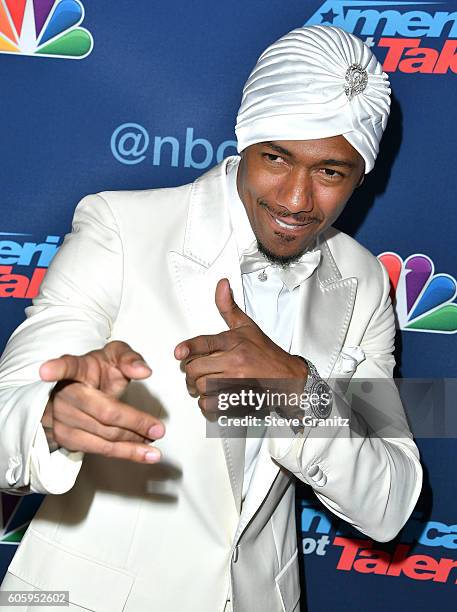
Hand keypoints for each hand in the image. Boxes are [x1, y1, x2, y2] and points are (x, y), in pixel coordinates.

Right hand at [39, 340, 164, 462]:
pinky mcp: (66, 439)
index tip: (45, 372)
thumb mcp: (114, 355)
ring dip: (132, 443)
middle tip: (158, 428)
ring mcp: (62, 418)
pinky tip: (144, 453)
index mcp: (76, 368)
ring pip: (103, 435)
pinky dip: (125, 453)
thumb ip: (130, 358)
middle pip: (103, 411)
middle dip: (133, 422)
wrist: (79, 389)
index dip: (56, 368)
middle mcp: (65, 394)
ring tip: (155, 446)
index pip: (66, 366)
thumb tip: (144, 371)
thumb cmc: (98, 370)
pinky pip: (100, 449)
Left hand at [174, 278, 307, 411]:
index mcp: (234, 341)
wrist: (288, 376)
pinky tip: (211, 397)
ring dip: (197, 388)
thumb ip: (228, 307)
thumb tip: (221, 284)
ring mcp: (237, 380)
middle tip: (193, 374)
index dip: (188, 348)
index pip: (205, 343)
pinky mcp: (239, 397)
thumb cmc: (266, 352)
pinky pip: (211, 403)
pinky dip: (206, 403)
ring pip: (202, 386)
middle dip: (190, 373)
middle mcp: (235, 360)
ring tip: (201, 385)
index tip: (178, 352)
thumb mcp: (247, 326)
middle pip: (196, 368)